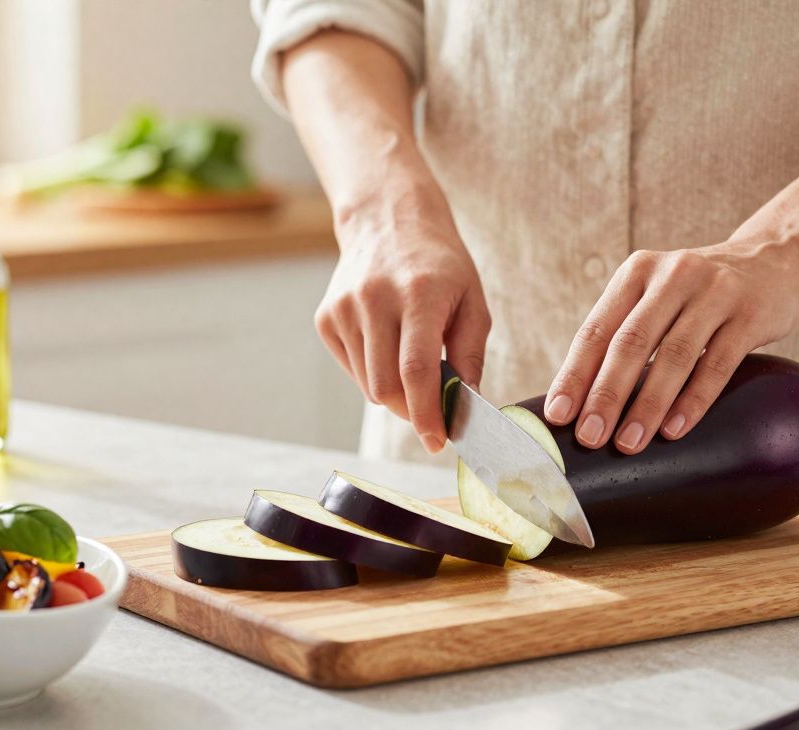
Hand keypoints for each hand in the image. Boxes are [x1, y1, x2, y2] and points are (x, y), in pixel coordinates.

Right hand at [316, 186, 491, 452]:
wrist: (387, 219)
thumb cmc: (439, 264)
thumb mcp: (471, 300)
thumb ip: (472, 354)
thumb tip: (465, 405)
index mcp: (418, 294)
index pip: (417, 370)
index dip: (427, 414)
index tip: (437, 442)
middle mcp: (375, 300)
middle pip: (387, 386)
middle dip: (412, 411)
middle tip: (432, 411)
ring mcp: (344, 308)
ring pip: (368, 384)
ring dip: (394, 392)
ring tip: (411, 364)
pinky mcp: (326, 317)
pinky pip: (352, 369)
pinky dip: (373, 373)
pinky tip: (387, 345)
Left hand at [543, 236, 798, 453]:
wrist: (776, 258)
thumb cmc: (699, 292)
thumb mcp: (657, 295)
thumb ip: (625, 332)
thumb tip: (581, 399)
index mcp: (636, 273)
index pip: (596, 329)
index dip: (575, 374)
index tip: (558, 415)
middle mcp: (672, 276)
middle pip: (631, 342)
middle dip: (606, 395)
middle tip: (590, 437)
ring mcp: (714, 292)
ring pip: (674, 355)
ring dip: (647, 405)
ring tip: (629, 443)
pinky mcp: (750, 314)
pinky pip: (718, 363)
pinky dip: (693, 400)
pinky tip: (674, 429)